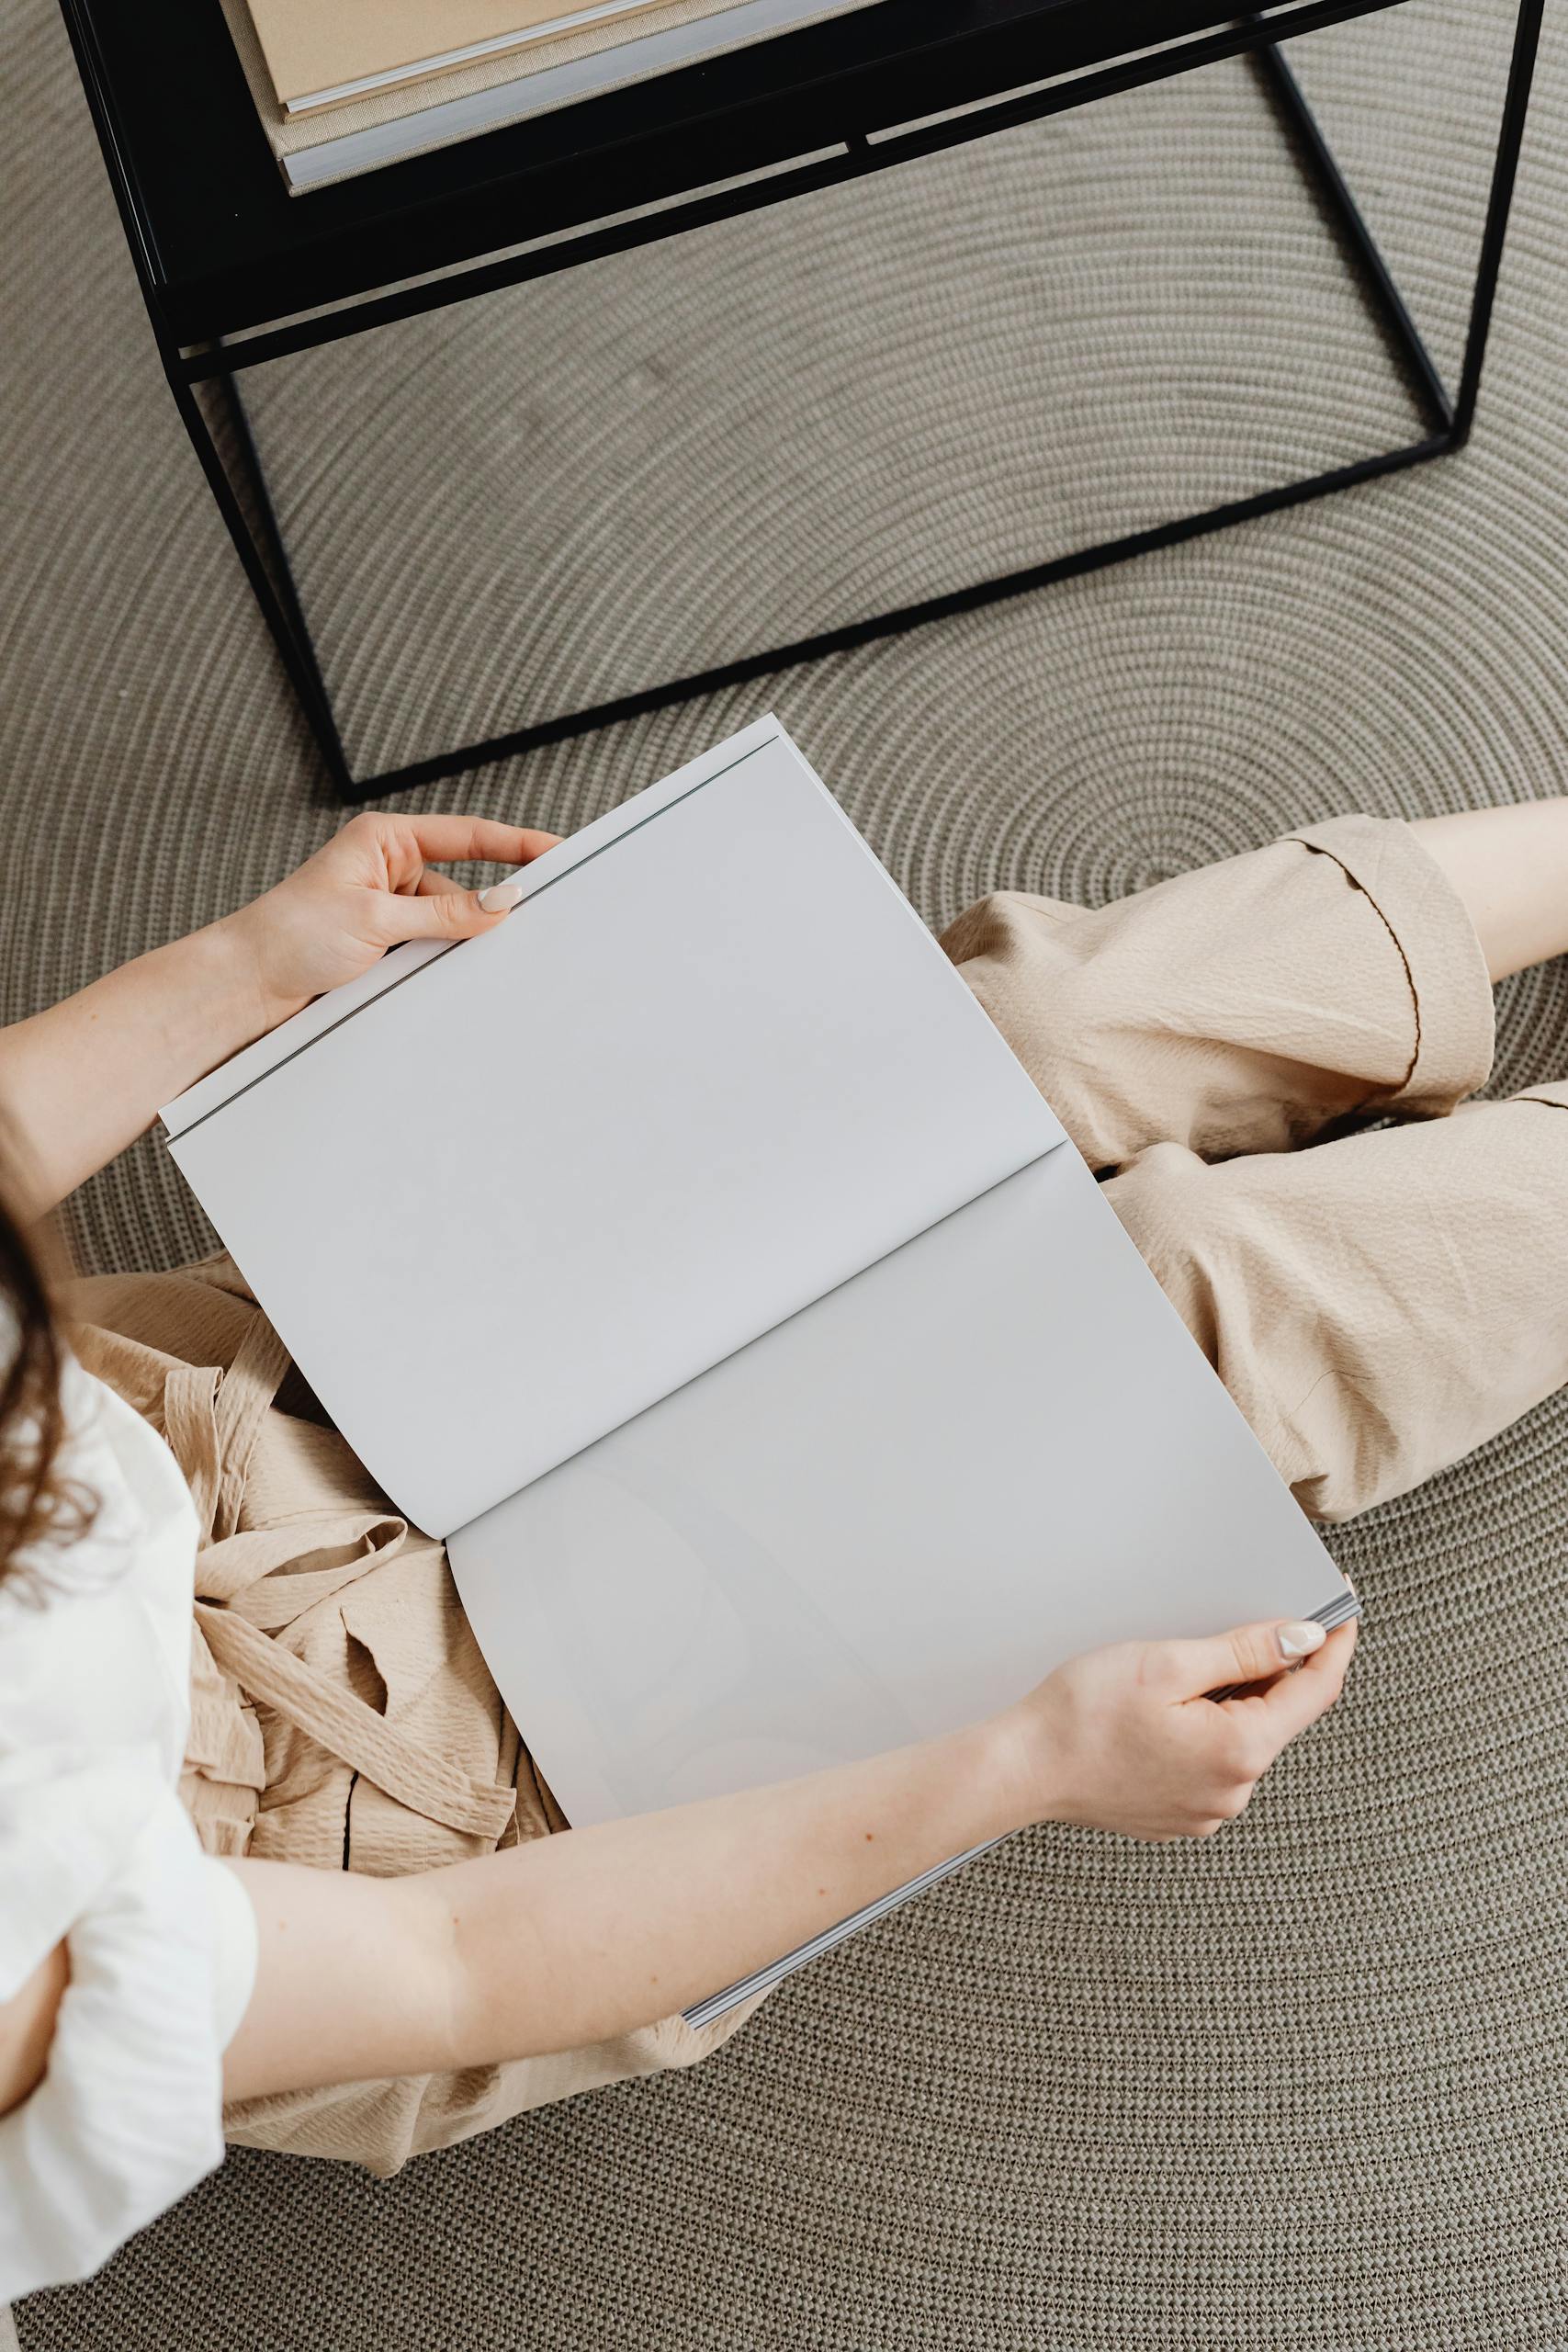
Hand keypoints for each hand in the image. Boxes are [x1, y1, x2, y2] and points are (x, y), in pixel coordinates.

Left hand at [222, 811, 560, 1031]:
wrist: (248, 983)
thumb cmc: (291, 934)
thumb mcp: (376, 918)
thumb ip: (445, 912)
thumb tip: (501, 902)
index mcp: (385, 839)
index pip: (468, 835)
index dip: (517, 843)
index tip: (558, 850)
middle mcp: (389, 867)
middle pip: (464, 882)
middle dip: (493, 902)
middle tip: (539, 916)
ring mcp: (389, 906)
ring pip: (451, 922)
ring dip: (462, 942)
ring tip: (472, 959)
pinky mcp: (385, 941)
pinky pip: (432, 947)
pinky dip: (444, 961)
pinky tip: (447, 975)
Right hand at [995, 1615, 1357, 1841]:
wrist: (1024, 1768)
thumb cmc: (1083, 1714)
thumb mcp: (1168, 1663)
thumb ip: (1245, 1652)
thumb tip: (1305, 1638)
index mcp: (1240, 1751)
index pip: (1315, 1691)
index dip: (1334, 1644)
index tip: (1343, 1608)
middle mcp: (1233, 1790)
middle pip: (1279, 1714)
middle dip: (1274, 1667)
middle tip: (1246, 1620)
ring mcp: (1207, 1809)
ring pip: (1245, 1737)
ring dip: (1235, 1698)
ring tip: (1184, 1666)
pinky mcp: (1181, 1813)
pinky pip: (1215, 1761)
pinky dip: (1208, 1727)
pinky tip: (1168, 1707)